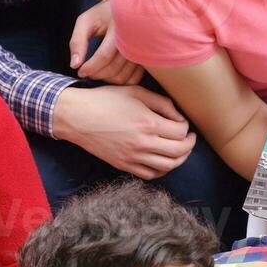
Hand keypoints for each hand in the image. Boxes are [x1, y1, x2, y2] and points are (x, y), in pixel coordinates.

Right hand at [53, 85, 195, 179]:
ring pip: (167, 166)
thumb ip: (161, 103)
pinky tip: (162, 161)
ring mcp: (132, 157)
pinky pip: (150, 174)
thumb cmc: (105, 100)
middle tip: (189, 138)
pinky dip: (161, 170)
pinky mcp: (123, 165)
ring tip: (180, 150)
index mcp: (148, 123)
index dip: (186, 127)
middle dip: (189, 145)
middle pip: (179, 151)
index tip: (181, 122)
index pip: (181, 132)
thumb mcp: (135, 92)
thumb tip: (178, 117)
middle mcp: (143, 143)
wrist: (77, 116)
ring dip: (179, 159)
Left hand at [68, 0, 142, 85]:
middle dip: (97, 75)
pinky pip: (134, 79)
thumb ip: (77, 42)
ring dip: (107, 79)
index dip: (90, 68)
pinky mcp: (146, 59)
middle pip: (114, 68)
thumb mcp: (86, 21)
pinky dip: (120, 81)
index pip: (104, 56)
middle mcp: (135, 39)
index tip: (80, 72)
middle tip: (87, 72)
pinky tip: (111, 73)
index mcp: (119, 27)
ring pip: (123, 76)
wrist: (127, 9)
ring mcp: (143, 51)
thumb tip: (74, 65)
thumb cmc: (103, 15)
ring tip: (98, 72)